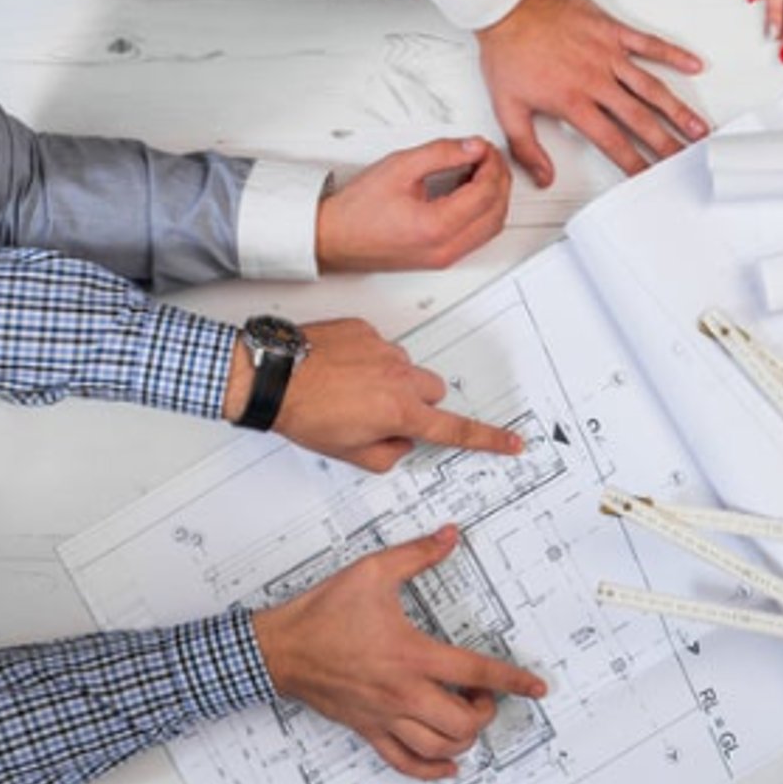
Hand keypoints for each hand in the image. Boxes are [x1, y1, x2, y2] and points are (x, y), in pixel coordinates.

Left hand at [223, 318, 525, 471]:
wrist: (270, 375)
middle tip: (382, 414)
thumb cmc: (304, 414)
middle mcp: (399, 377)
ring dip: (390, 381)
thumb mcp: (349, 453)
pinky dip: (367, 359)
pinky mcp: (365, 329)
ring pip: (405, 370)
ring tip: (350, 389)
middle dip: (417, 405)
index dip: (488, 440)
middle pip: (432, 393)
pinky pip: (381, 347)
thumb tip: (400, 442)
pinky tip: (339, 369)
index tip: (511, 443)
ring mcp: (384, 349)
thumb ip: (389, 454)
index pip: (455, 431)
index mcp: (400, 413)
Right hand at [252, 527, 550, 778]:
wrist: (278, 648)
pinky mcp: (368, 729)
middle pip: (463, 722)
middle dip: (486, 712)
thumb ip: (417, 554)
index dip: (513, 681)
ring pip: (439, 747)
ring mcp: (385, 715)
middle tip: (482, 694)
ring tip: (464, 715)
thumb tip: (450, 536)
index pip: (476, 673)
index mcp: (411, 655)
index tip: (536, 686)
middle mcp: (402, 692)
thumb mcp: (372, 572)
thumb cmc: (322, 613)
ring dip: (464, 738)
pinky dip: (431, 770)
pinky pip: (404, 763)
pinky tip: (448, 763)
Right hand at [315, 138, 511, 273]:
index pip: (485, 193)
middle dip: (499, 179)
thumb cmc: (355, 211)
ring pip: (492, 227)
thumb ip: (441, 153)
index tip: (483, 147)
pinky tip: (473, 191)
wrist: (333, 238)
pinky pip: (479, 236)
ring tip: (482, 170)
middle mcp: (446, 248)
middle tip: (487, 156)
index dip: (491, 164)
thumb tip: (472, 147)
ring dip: (495, 197)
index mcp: (437, 227)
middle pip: (496, 212)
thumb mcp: (399, 166)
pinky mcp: (443, 259)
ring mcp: (447, 258)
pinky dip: (485, 212)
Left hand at [477, 0, 708, 182]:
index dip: (633, 162)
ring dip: (678, 109)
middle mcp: (596, 80)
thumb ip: (526, 148)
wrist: (504, 2)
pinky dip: (673, 54)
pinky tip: (694, 65)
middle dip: (666, 143)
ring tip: (698, 128)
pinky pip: (648, 42)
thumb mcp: (506, 106)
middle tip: (686, 160)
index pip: (612, 141)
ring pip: (651, 87)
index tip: (649, 177)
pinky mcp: (610, 29)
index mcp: (573, 101)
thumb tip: (542, 176)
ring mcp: (607, 54)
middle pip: (640, 119)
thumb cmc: (506, 49)